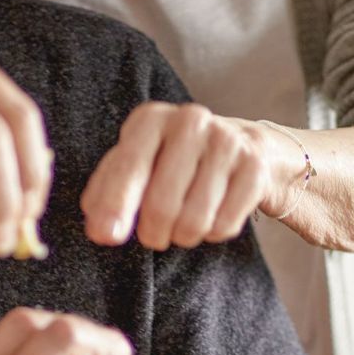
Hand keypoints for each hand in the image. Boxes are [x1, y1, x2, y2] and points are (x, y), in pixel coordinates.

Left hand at [81, 103, 278, 248]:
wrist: (242, 145)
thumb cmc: (174, 158)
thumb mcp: (138, 162)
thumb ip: (109, 190)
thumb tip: (99, 228)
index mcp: (151, 118)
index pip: (129, 166)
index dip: (115, 204)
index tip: (106, 236)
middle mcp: (189, 121)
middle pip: (160, 203)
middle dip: (152, 233)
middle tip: (153, 236)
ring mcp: (225, 142)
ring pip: (194, 220)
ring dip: (182, 235)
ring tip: (181, 225)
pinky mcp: (254, 167)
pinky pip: (223, 225)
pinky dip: (211, 233)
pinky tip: (211, 216)